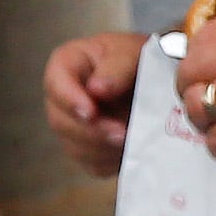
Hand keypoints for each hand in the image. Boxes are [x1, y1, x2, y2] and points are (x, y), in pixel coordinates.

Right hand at [43, 29, 147, 175]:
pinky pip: (93, 164)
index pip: (55, 83)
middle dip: (92, 131)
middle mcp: (64, 98)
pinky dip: (113, 160)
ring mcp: (73, 126)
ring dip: (105, 148)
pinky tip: (132, 148)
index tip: (91, 112)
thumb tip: (98, 89)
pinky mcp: (89, 149)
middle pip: (60, 121)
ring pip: (75, 147)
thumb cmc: (140, 59)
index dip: (70, 100)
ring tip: (133, 138)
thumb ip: (117, 67)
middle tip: (122, 133)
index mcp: (68, 64)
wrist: (159, 80)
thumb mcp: (133, 52)